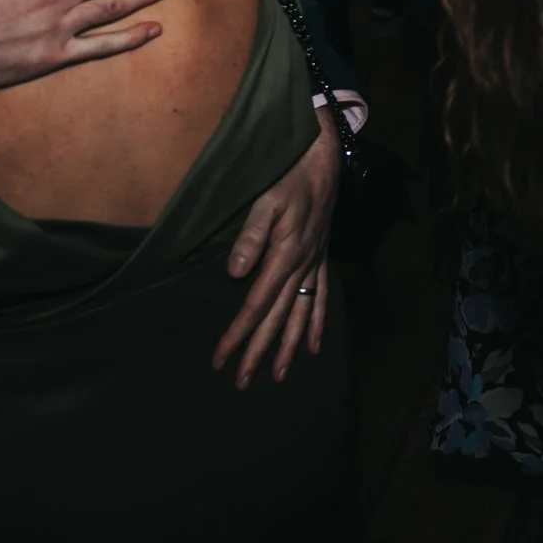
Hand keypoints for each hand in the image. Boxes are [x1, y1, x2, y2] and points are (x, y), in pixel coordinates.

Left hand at [214, 115, 337, 388]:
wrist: (322, 160)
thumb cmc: (289, 177)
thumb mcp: (266, 200)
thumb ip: (251, 236)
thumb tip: (234, 273)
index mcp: (285, 256)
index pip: (256, 305)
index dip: (238, 334)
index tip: (220, 358)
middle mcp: (302, 267)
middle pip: (277, 318)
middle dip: (259, 352)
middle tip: (242, 383)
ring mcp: (314, 265)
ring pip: (300, 315)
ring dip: (287, 347)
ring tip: (278, 376)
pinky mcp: (320, 258)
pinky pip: (320, 299)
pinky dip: (316, 324)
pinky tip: (312, 346)